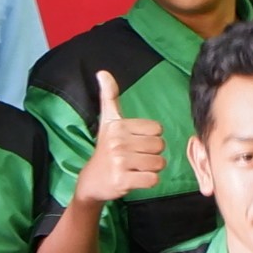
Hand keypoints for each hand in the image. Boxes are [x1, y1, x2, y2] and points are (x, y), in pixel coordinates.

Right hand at [73, 69, 166, 204]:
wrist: (92, 180)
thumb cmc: (105, 148)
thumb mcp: (107, 121)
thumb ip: (109, 96)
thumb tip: (102, 72)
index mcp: (118, 126)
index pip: (157, 130)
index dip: (150, 138)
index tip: (134, 143)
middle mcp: (117, 142)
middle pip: (160, 146)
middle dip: (152, 154)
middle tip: (135, 158)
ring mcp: (119, 162)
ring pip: (158, 163)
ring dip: (151, 168)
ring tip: (135, 168)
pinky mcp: (122, 181)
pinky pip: (152, 179)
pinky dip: (148, 181)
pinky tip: (135, 179)